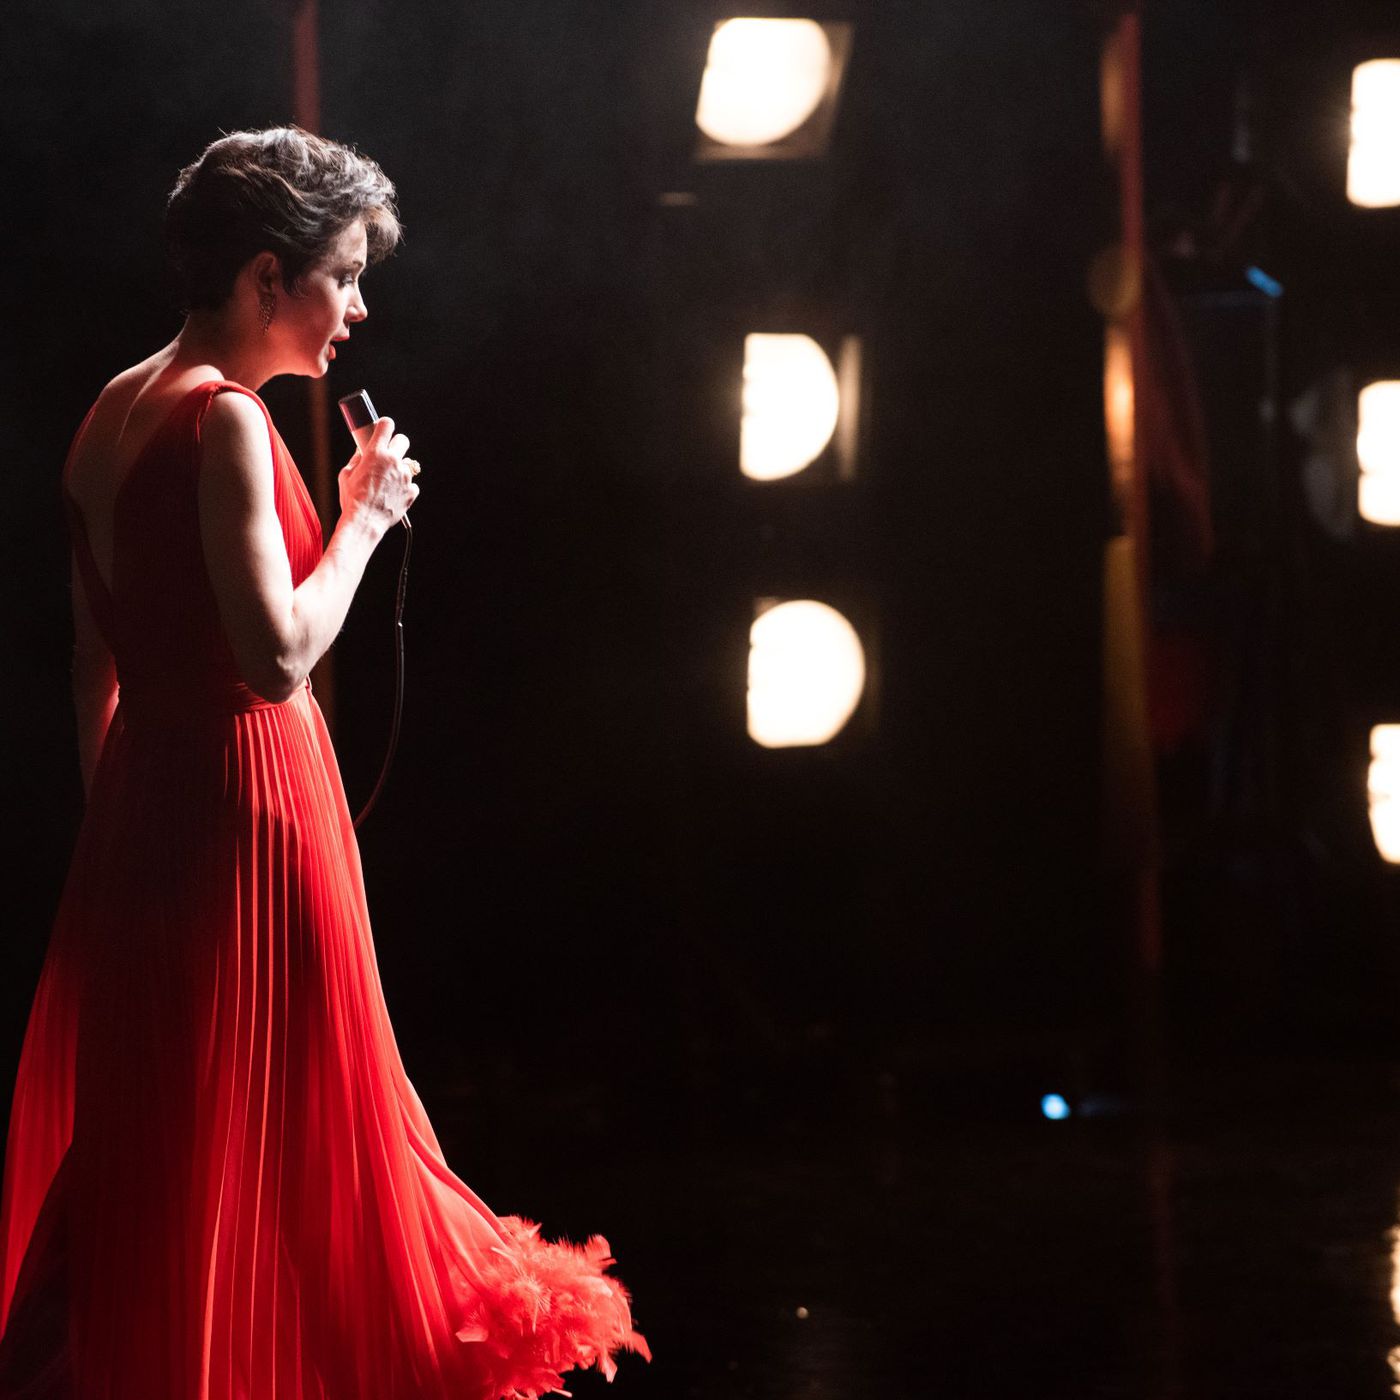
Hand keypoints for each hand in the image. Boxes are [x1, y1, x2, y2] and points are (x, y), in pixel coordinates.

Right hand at [338, 416, 419, 534]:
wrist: (364, 522)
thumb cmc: (352, 499)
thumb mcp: (346, 475)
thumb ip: (356, 459)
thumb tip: (361, 452)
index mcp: (375, 453)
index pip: (387, 425)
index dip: (385, 425)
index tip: (383, 428)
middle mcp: (393, 461)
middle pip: (403, 440)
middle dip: (396, 444)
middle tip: (389, 453)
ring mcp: (405, 477)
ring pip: (407, 464)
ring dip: (399, 470)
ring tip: (387, 483)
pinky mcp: (412, 491)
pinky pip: (411, 484)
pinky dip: (404, 487)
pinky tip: (393, 495)